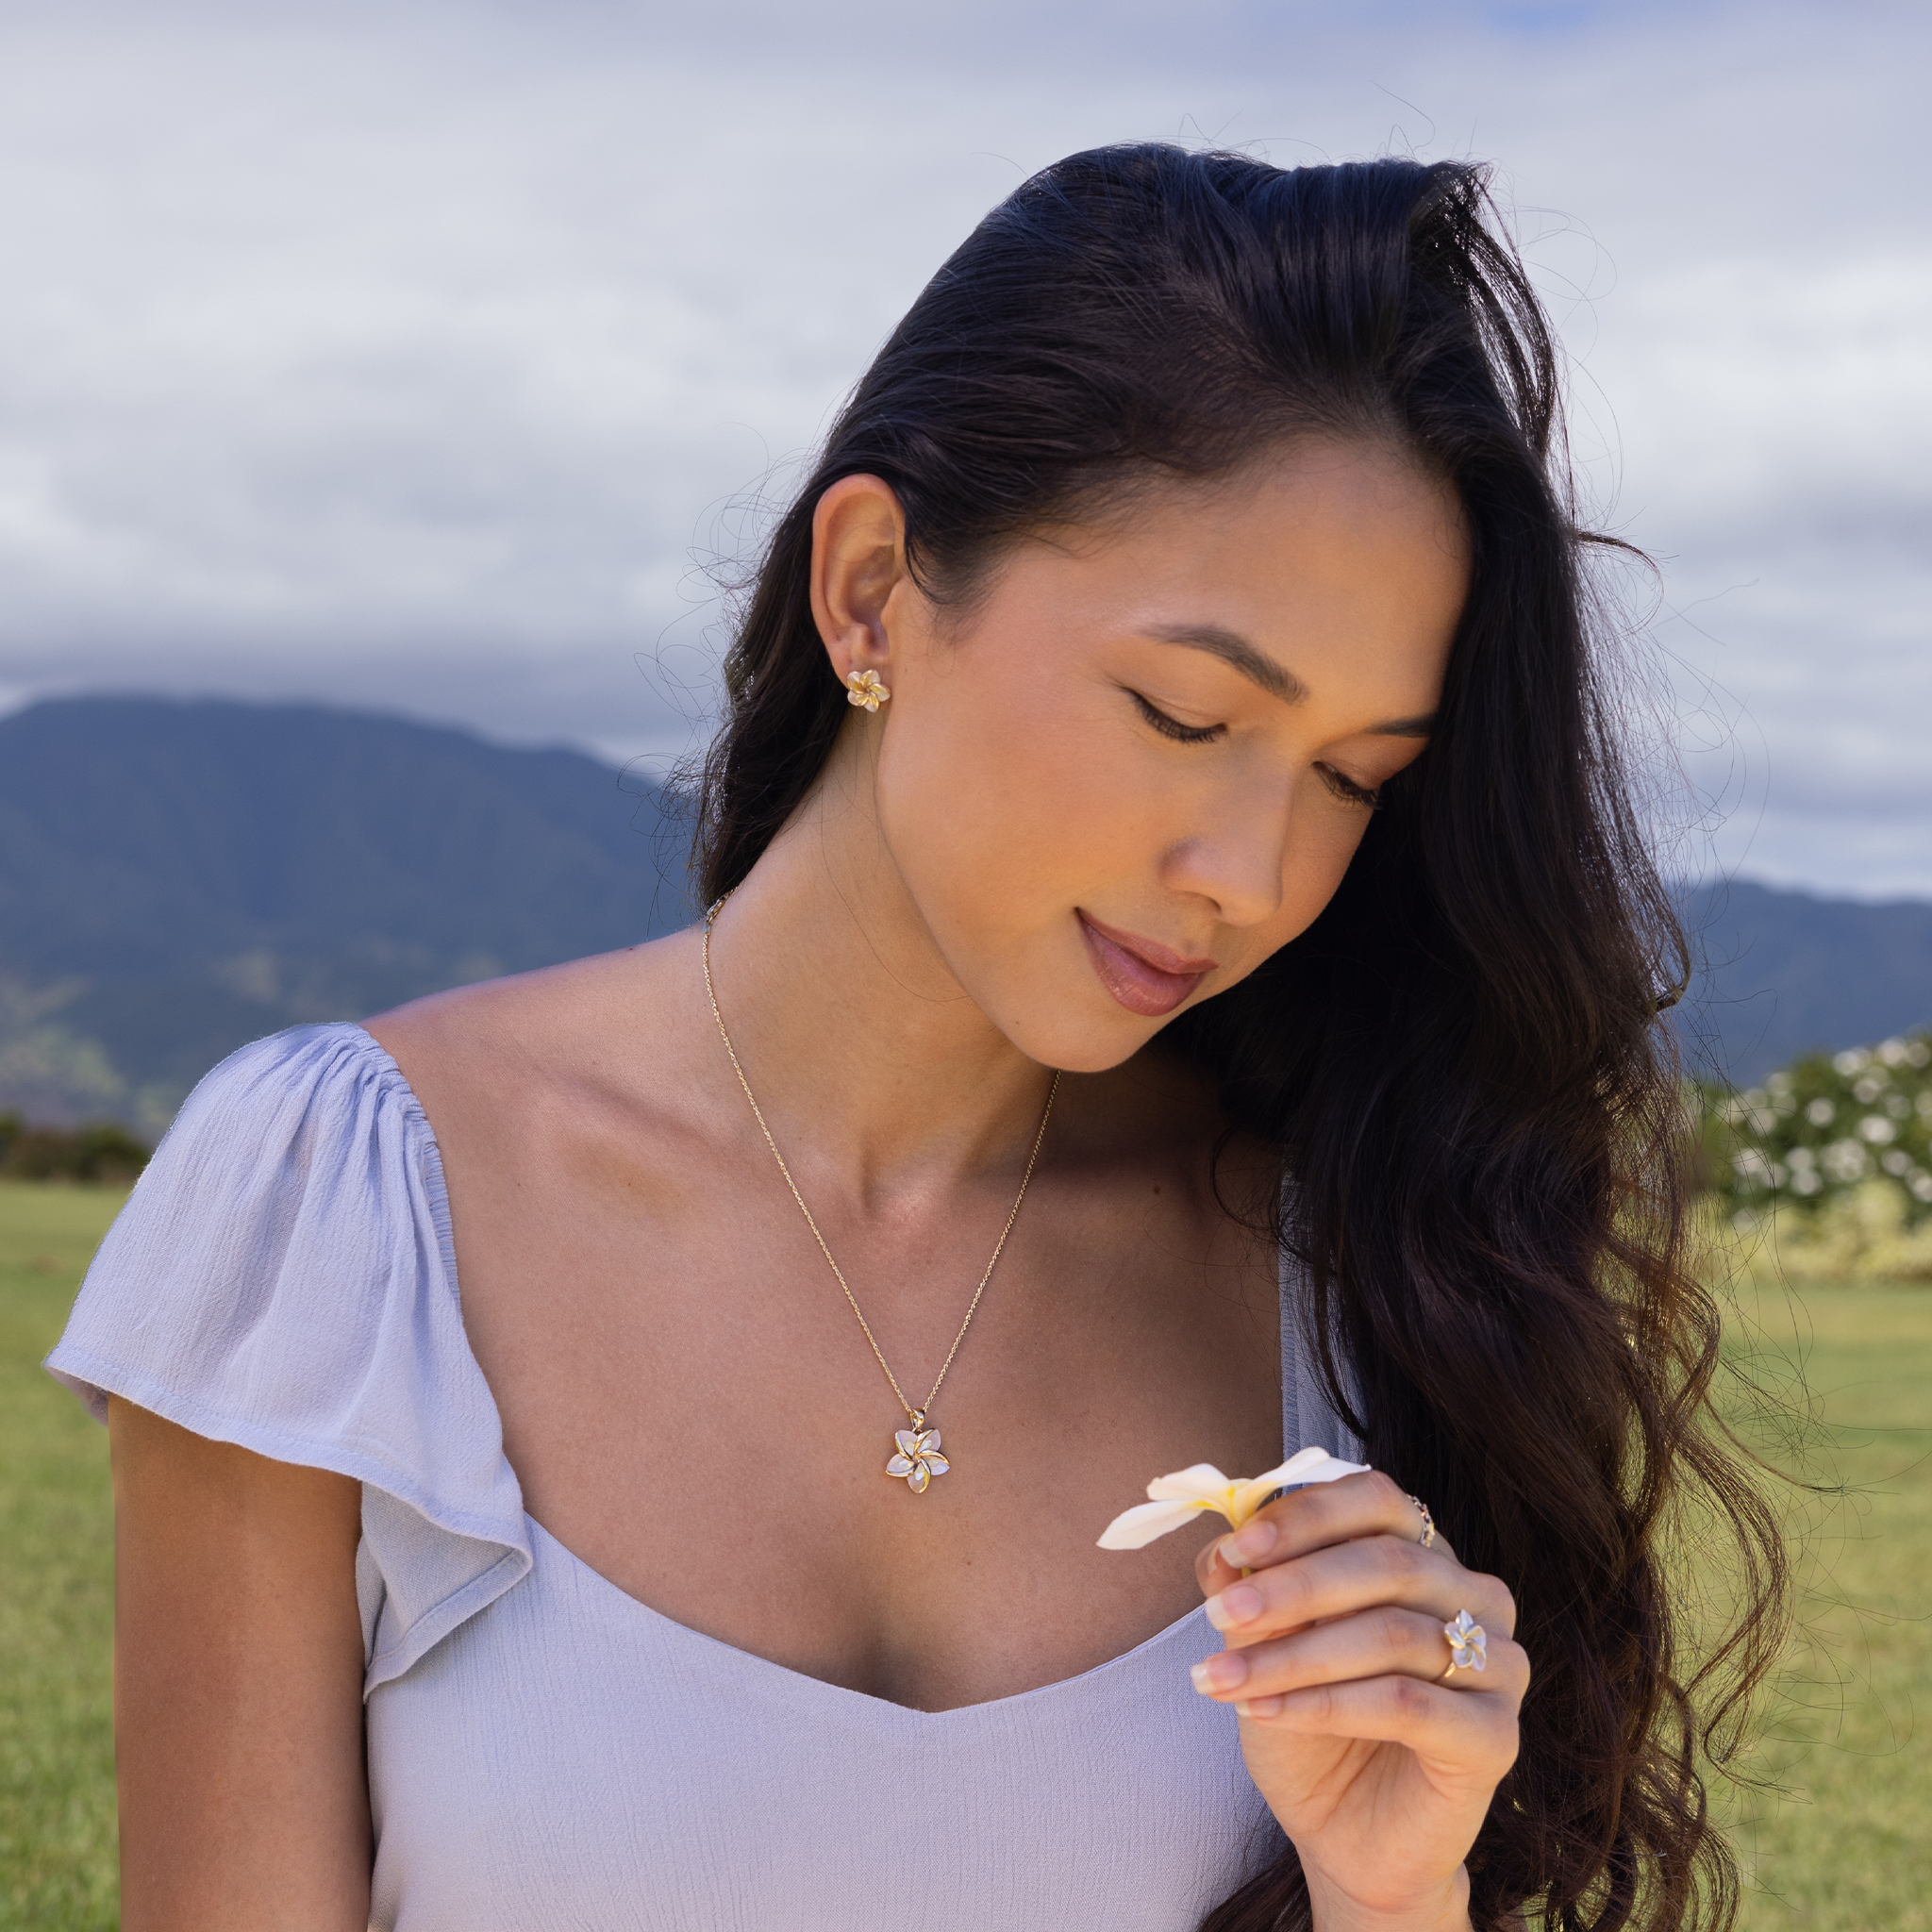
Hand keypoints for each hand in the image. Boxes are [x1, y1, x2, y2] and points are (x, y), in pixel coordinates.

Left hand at [1189, 1471, 1524, 1931]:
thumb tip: (1222, 1548)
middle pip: (1388, 1563)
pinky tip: (1264, 1712)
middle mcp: (1476, 1599)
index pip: (1379, 1499)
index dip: (1307, 1516)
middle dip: (1291, 1586)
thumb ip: (1251, 1587)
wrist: (1345, 1837)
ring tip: (1222, 1677)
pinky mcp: (1497, 1737)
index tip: (1236, 1546)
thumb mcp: (1266, 1646)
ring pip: (1392, 1634)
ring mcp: (1500, 1667)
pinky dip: (1323, 1704)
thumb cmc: (1311, 1725)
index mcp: (1426, 1555)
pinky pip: (1405, 1704)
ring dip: (1292, 1654)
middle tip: (1219, 1613)